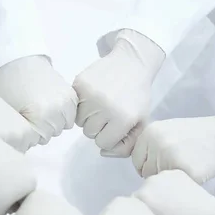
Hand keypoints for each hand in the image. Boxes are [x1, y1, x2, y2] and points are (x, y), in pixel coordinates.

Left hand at [0, 56, 77, 145]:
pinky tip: (53, 105)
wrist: (19, 61)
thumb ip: (22, 130)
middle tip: (33, 115)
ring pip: (64, 124)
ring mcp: (66, 101)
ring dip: (55, 120)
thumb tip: (28, 142)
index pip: (41, 138)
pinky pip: (72, 113)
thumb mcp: (10, 112)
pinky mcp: (72, 94)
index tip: (26, 122)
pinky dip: (64, 112)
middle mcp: (57, 110)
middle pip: (53, 132)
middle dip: (43, 127)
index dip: (32, 132)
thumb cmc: (10, 87)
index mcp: (40, 116)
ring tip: (43, 109)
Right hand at [73, 30, 163, 156]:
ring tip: (100, 104)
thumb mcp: (141, 122)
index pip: (103, 143)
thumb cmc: (137, 95)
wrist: (131, 63)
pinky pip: (73, 106)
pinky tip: (93, 96)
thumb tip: (103, 152)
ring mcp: (90, 95)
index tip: (116, 125)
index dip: (110, 136)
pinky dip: (81, 104)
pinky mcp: (79, 84)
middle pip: (89, 133)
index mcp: (123, 119)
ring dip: (88, 117)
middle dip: (98, 127)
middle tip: (109, 113)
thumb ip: (127, 145)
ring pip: (79, 121)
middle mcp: (105, 108)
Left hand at [132, 112, 214, 180]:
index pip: (137, 161)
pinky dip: (184, 183)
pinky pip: (175, 186)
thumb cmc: (193, 136)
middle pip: (146, 173)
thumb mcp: (166, 131)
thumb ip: (149, 145)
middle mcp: (156, 143)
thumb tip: (138, 167)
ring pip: (159, 181)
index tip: (165, 162)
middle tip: (178, 165)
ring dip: (170, 180)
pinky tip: (194, 172)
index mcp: (149, 133)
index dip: (150, 165)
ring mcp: (170, 157)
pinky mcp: (184, 170)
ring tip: (186, 167)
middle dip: (160, 174)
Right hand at [135, 170, 214, 214]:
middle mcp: (148, 183)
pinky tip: (181, 198)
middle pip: (143, 193)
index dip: (143, 214)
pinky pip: (167, 180)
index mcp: (141, 199)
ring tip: (174, 206)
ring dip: (160, 193)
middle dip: (151, 202)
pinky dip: (171, 187)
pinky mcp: (176, 172)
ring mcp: (163, 175)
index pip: (133, 205)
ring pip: (155, 186)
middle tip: (164, 214)